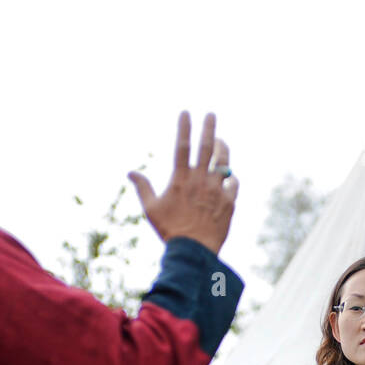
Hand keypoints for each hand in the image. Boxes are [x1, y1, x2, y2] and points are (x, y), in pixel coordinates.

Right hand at [128, 111, 237, 255]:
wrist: (194, 252)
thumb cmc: (170, 230)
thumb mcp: (151, 209)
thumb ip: (143, 187)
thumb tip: (130, 172)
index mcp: (181, 179)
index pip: (182, 146)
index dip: (184, 127)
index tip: (186, 112)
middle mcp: (201, 180)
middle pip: (207, 148)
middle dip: (209, 127)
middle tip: (211, 114)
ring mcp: (217, 190)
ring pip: (224, 162)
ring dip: (223, 149)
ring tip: (221, 142)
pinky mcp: (230, 202)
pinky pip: (234, 184)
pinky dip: (231, 178)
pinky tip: (229, 176)